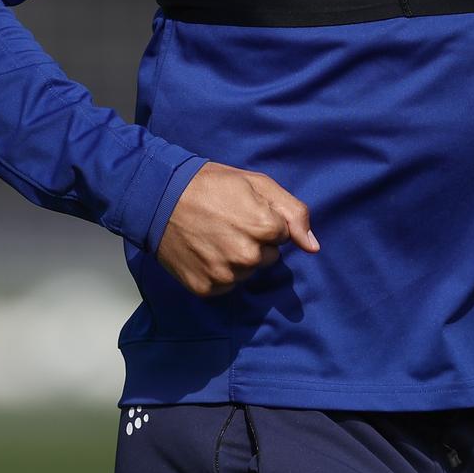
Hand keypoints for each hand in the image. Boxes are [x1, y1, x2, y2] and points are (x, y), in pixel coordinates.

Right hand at [155, 161, 319, 296]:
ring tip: (215, 236)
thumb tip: (314, 247)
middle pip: (267, 258)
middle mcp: (246, 256)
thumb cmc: (211, 186)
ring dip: (237, 259)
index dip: (265, 221)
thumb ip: (294, 213)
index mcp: (263, 227)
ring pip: (247, 272)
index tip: (244, 211)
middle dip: (255, 242)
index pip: (282, 236)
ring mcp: (225, 274)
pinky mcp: (206, 288)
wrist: (159, 198)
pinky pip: (227, 285)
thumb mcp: (258, 184)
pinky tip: (205, 252)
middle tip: (228, 223)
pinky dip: (219, 272)